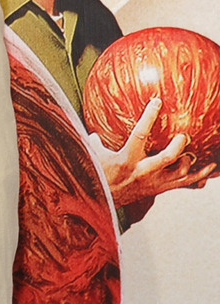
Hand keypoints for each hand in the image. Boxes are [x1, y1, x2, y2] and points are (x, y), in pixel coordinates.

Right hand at [98, 96, 214, 207]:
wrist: (104, 201)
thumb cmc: (98, 176)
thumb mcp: (94, 156)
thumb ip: (96, 142)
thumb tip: (94, 132)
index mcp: (126, 160)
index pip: (139, 135)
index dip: (149, 117)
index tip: (157, 102)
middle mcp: (143, 171)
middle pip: (167, 158)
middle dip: (178, 146)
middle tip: (183, 135)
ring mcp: (154, 181)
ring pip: (180, 172)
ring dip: (191, 161)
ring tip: (197, 152)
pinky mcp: (161, 188)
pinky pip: (184, 183)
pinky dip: (199, 176)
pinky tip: (210, 168)